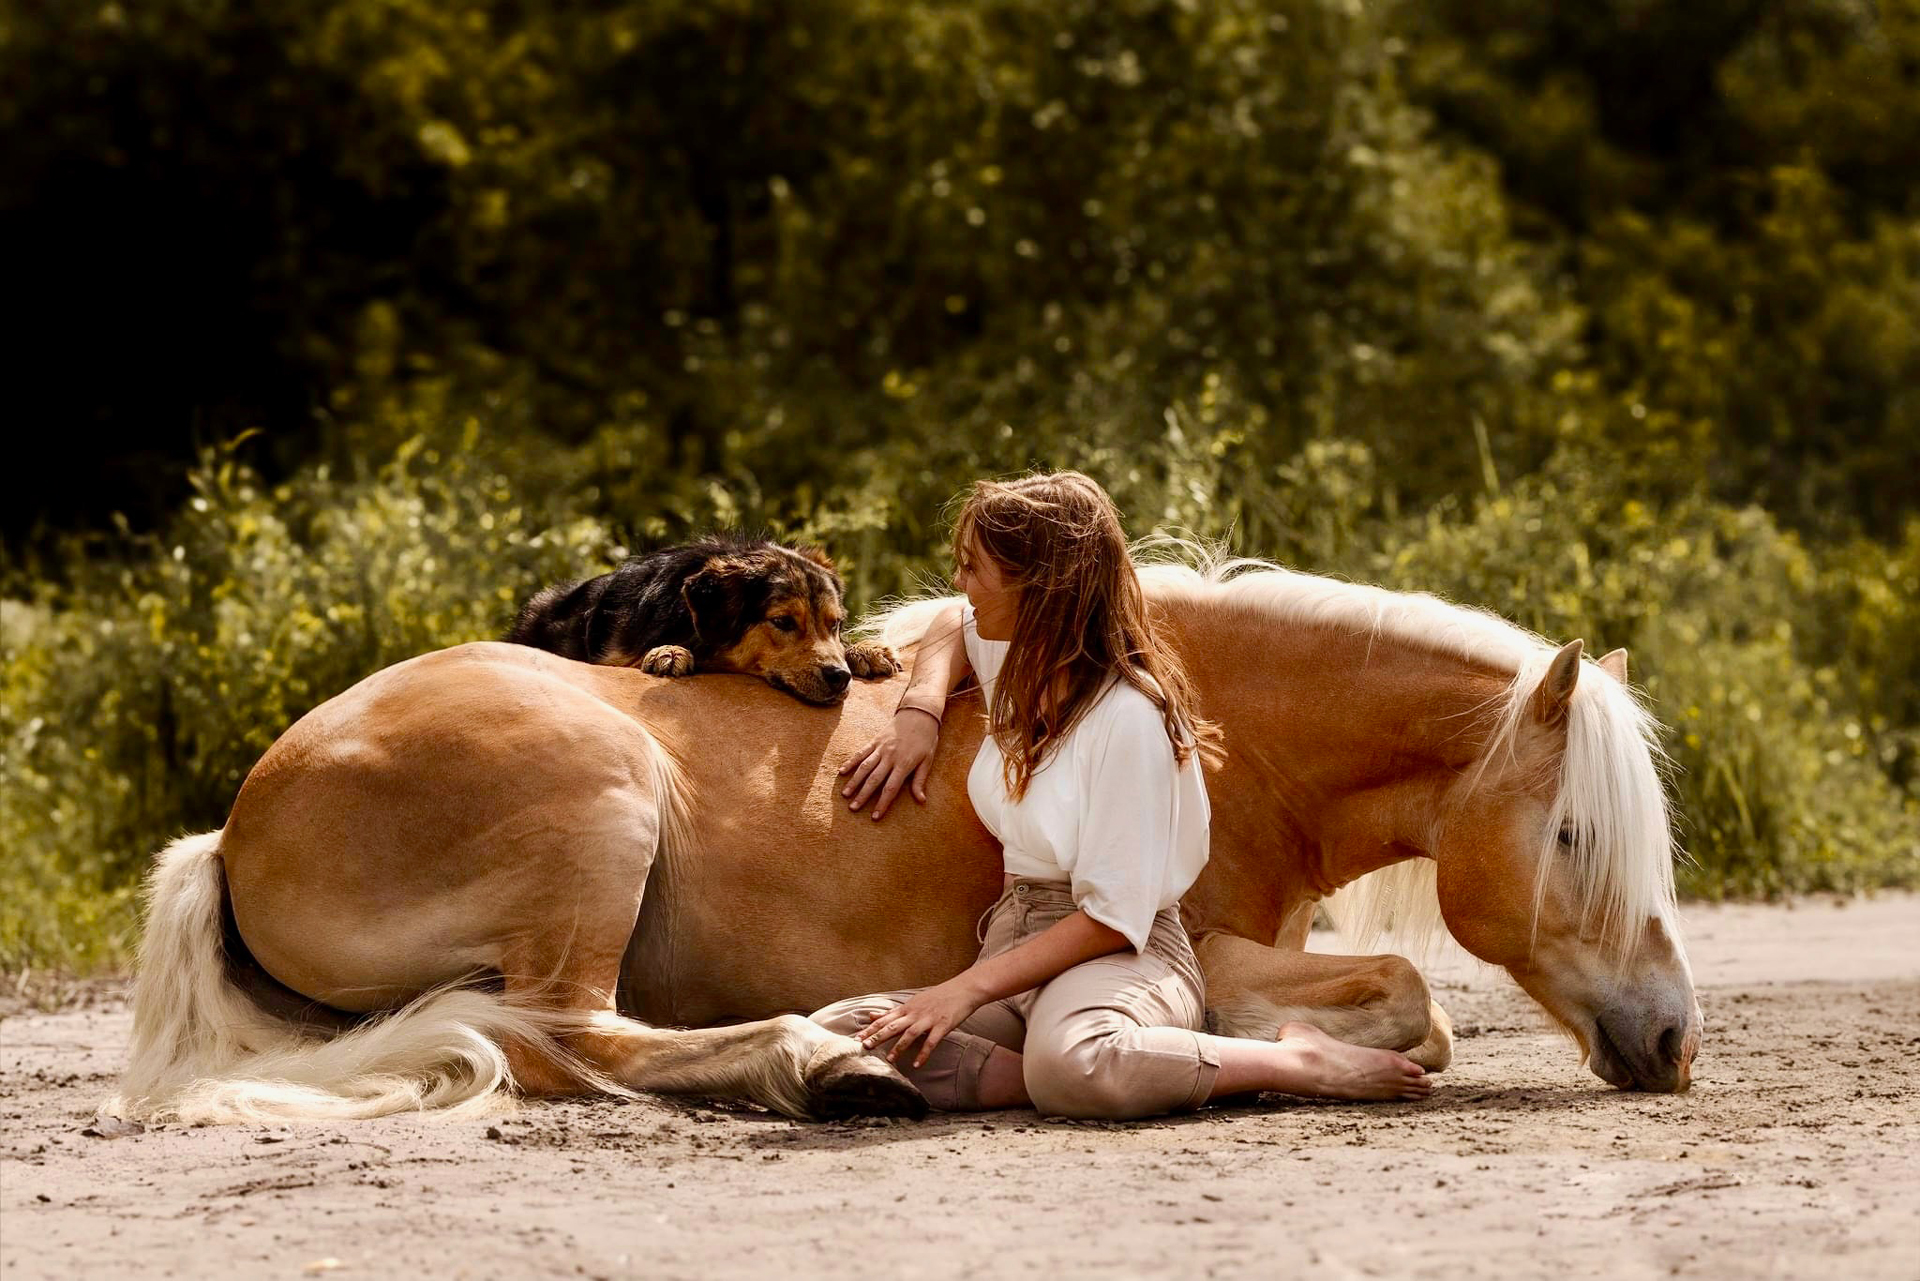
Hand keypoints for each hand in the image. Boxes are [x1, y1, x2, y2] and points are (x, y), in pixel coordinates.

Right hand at [838, 708, 939, 819]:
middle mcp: (890, 757)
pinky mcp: (875, 740)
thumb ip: (920, 780)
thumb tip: (921, 801)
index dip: (882, 803)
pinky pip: (860, 752)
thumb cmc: (926, 739)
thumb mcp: (928, 760)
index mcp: (904, 764)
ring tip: (845, 794)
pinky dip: (850, 762)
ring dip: (854, 781)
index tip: (875, 816)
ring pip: (864, 767)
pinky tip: (841, 771)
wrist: (919, 713)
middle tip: (853, 809)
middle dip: (863, 796)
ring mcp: (880, 748)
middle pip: (874, 780)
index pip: (891, 788)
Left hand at [859, 977, 986, 1067]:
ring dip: (899, 1047)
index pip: (885, 1019)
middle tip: (865, 1046)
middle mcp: (915, 1013)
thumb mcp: (914, 1001)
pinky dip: (924, 1053)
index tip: (856, 1038)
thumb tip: (872, 1015)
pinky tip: (917, 1064)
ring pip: (910, 1033)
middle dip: (878, 1036)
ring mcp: (929, 1019)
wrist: (964, 989)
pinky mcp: (943, 1025)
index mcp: (907, 1008)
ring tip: (890, 1060)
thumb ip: (893, 1011)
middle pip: (893, 1025)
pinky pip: (932, 1041)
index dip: (870, 1029)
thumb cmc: (938, 997)